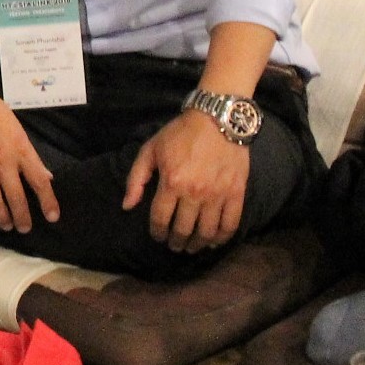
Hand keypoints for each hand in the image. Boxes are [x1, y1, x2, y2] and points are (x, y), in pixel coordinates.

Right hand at [0, 71, 57, 233]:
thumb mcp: (18, 131)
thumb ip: (31, 156)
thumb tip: (45, 177)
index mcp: (20, 150)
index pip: (39, 181)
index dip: (48, 202)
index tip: (53, 217)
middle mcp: (2, 161)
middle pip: (16, 198)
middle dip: (23, 218)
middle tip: (25, 228)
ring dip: (2, 219)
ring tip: (7, 225)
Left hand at [122, 110, 250, 253]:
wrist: (217, 118)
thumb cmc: (180, 133)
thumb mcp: (150, 150)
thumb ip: (135, 178)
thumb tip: (127, 206)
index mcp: (172, 182)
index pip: (161, 219)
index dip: (157, 232)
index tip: (157, 236)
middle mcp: (195, 192)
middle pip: (183, 229)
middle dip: (176, 242)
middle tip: (174, 245)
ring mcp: (218, 194)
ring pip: (206, 231)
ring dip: (197, 244)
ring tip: (192, 247)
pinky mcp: (237, 192)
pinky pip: (230, 224)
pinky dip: (222, 238)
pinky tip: (214, 241)